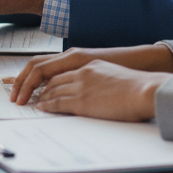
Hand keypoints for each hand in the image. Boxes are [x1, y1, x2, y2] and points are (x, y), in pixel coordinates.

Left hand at [35, 60, 171, 120]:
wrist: (144, 91)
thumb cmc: (136, 87)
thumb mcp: (115, 76)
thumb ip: (102, 80)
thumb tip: (99, 91)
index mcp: (91, 64)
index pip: (63, 70)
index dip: (49, 78)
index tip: (42, 84)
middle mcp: (82, 72)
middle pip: (52, 78)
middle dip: (38, 86)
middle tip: (29, 93)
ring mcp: (81, 86)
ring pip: (52, 90)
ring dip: (40, 96)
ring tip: (31, 102)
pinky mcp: (82, 101)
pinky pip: (57, 102)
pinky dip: (46, 105)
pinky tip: (41, 107)